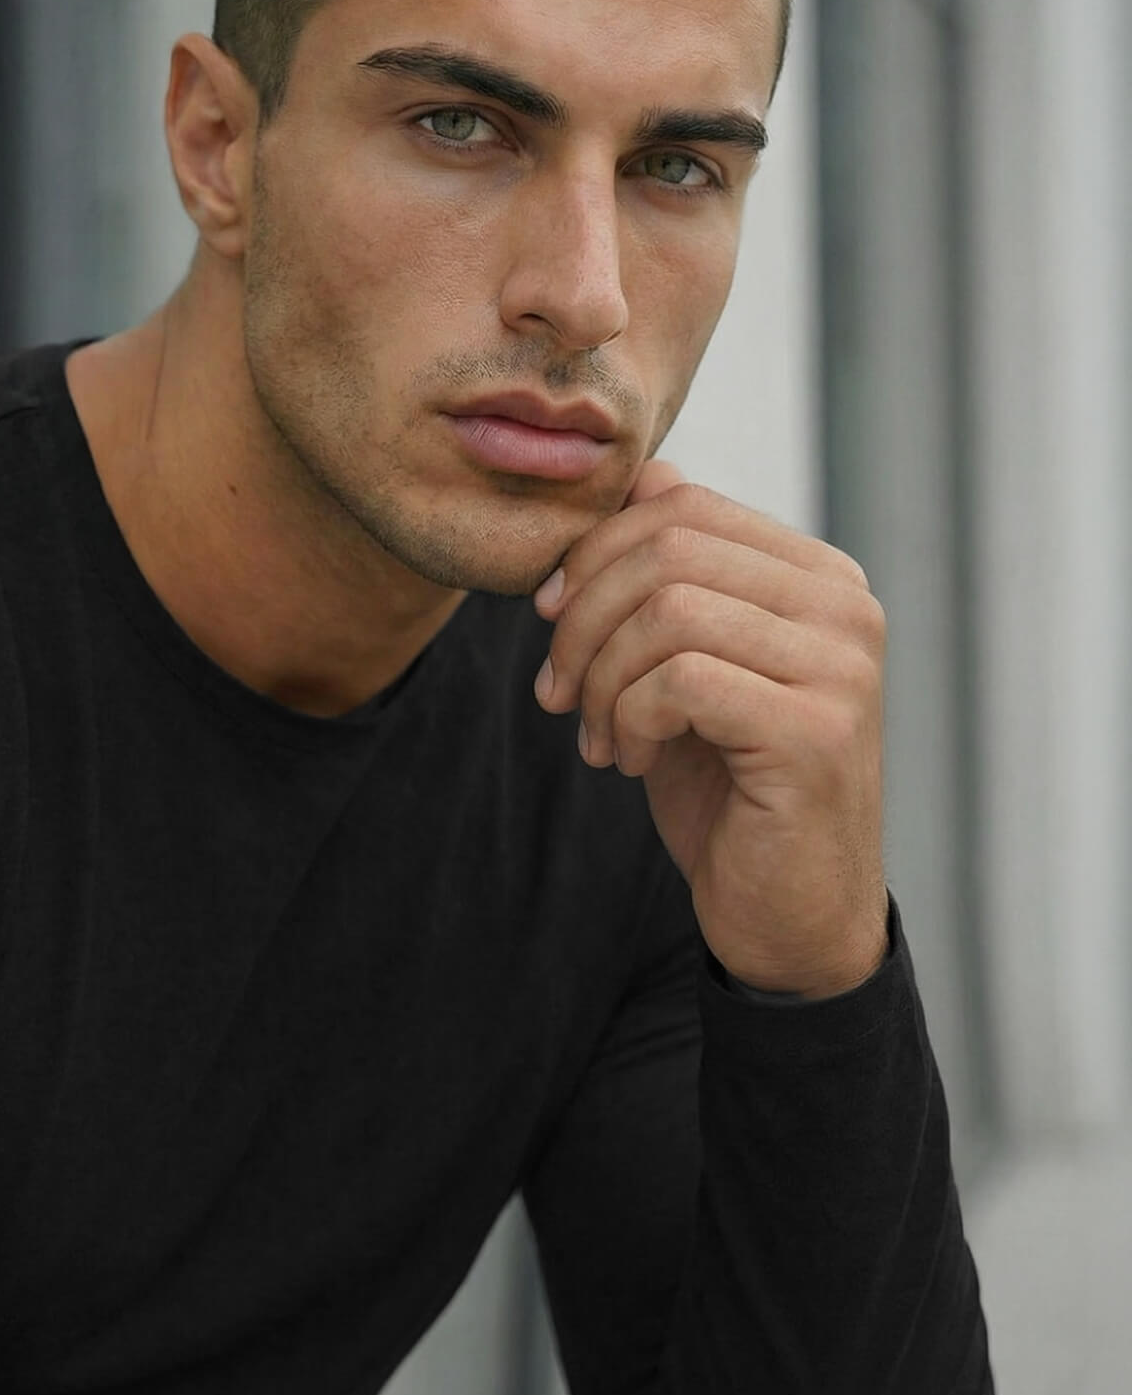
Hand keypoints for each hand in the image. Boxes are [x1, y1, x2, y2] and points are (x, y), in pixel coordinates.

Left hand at [534, 460, 889, 997]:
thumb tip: (644, 477)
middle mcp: (845, 606)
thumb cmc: (730, 788)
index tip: (550, 620)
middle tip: (559, 691)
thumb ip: (679, 577)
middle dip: (583, 616)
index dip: (592, 553)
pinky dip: (627, 718)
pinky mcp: (816, 731)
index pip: (681, 505)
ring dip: (600, 676)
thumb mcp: (690, 666)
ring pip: (668, 608)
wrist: (788, 917)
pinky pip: (679, 679)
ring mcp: (841, 667)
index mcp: (818, 577)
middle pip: (667, 547)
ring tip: (596, 734)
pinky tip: (629, 761)